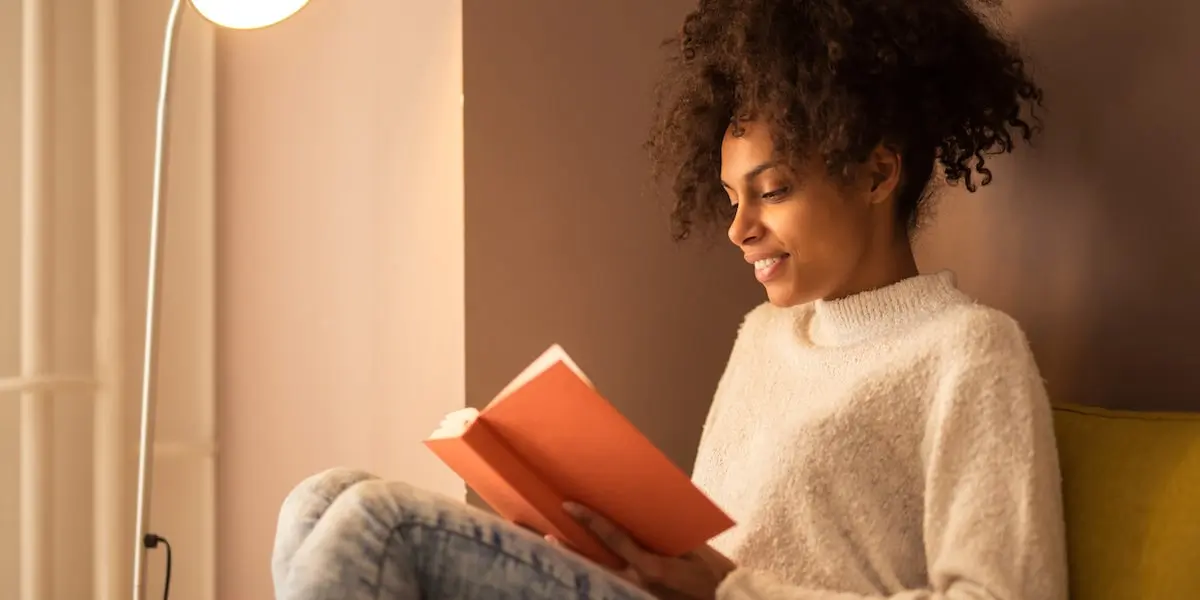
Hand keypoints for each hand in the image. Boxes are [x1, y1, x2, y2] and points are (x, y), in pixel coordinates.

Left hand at [559, 502, 736, 599]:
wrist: (723, 599)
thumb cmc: (710, 570)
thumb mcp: (690, 546)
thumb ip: (660, 532)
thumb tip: (637, 512)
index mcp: (650, 566)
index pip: (613, 539)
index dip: (590, 521)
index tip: (569, 505)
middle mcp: (636, 582)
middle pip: (594, 564)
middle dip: (569, 549)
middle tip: (545, 534)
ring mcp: (636, 593)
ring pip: (598, 574)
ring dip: (579, 560)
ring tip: (556, 545)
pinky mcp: (638, 597)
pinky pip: (612, 581)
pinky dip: (597, 570)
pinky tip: (586, 561)